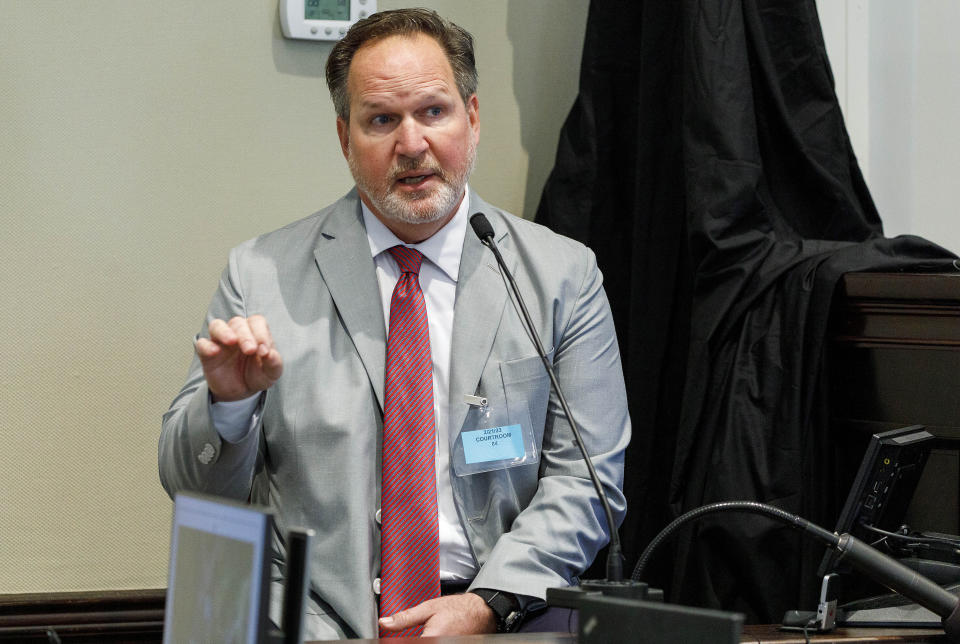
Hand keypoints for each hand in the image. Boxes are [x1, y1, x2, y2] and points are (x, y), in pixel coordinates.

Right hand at [194, 315, 282, 401]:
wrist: (242, 392)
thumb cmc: (257, 375)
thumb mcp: (271, 372)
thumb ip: (274, 363)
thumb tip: (270, 354)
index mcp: (255, 332)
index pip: (257, 322)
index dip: (261, 333)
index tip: (264, 351)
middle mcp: (237, 333)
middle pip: (238, 323)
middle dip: (245, 335)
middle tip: (250, 350)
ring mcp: (221, 342)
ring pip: (217, 325)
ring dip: (224, 332)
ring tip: (231, 341)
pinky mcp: (207, 354)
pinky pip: (202, 344)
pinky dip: (207, 346)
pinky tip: (215, 352)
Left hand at [378, 593, 495, 636]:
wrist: (481, 613)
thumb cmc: (458, 609)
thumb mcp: (428, 608)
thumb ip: (405, 618)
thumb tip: (385, 623)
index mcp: (431, 639)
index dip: (397, 641)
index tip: (394, 638)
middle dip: (412, 638)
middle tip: (420, 630)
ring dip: (420, 639)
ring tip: (425, 632)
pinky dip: (429, 641)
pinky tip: (430, 636)